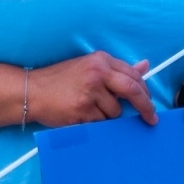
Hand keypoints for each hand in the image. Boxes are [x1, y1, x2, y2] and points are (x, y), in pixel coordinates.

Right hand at [28, 51, 157, 127]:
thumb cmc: (59, 80)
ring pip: (115, 111)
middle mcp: (97, 73)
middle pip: (132, 91)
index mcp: (100, 60)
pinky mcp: (82, 110)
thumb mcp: (88, 67)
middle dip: (145, 107)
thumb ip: (116, 69)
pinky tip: (81, 114)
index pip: (133, 76)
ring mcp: (89, 92)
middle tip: (151, 118)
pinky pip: (101, 122)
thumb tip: (144, 66)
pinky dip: (95, 122)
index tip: (150, 103)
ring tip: (88, 108)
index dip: (145, 91)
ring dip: (107, 115)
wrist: (32, 92)